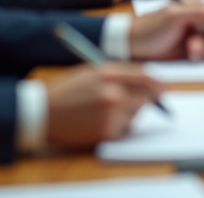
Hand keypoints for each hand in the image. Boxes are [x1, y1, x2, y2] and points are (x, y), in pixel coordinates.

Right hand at [44, 63, 161, 147]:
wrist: (44, 113)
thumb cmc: (68, 90)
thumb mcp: (92, 71)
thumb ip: (119, 73)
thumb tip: (146, 80)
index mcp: (109, 73)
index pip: (145, 77)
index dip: (156, 84)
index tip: (160, 89)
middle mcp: (113, 92)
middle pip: (146, 97)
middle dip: (147, 100)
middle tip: (145, 102)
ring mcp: (110, 113)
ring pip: (137, 114)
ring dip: (131, 113)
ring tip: (110, 110)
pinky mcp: (106, 131)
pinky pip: (126, 128)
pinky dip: (121, 126)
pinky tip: (103, 121)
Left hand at [128, 0, 203, 60]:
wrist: (131, 47)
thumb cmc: (148, 29)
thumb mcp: (172, 17)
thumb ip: (196, 11)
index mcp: (191, 7)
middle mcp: (194, 19)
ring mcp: (191, 34)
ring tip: (193, 53)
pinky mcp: (188, 48)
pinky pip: (203, 52)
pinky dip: (202, 55)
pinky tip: (192, 57)